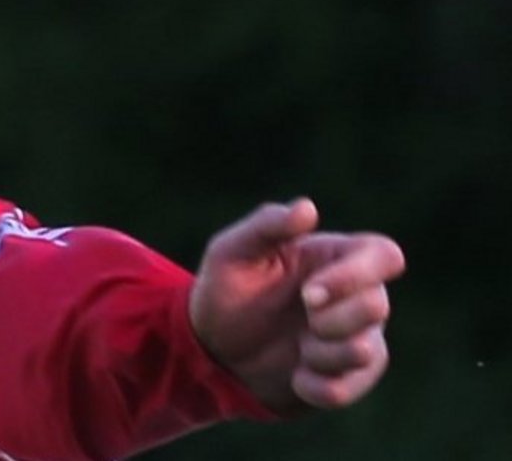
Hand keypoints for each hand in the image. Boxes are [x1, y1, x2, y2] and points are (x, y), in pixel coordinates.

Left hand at [188, 199, 405, 412]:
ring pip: (366, 351)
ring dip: (320, 354)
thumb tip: (308, 208)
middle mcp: (358, 297)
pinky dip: (315, 386)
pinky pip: (348, 389)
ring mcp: (357, 339)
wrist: (211, 349)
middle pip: (378, 306)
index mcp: (337, 257)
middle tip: (301, 318)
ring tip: (296, 347)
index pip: (385, 255)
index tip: (310, 293)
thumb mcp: (233, 251)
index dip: (356, 276)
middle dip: (330, 319)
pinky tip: (295, 376)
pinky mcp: (348, 379)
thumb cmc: (227, 290)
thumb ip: (268, 225)